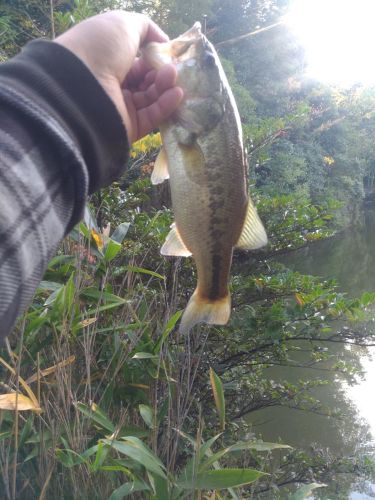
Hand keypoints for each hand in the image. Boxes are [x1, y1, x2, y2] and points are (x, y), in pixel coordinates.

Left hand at [55, 11, 182, 142]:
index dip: (154, 58)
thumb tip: (162, 42)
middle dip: (162, 73)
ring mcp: (121, 108)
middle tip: (173, 67)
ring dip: (165, 86)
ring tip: (173, 77)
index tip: (169, 54)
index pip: (137, 62)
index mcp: (107, 61)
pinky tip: (177, 93)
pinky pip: (152, 116)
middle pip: (146, 81)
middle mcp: (113, 85)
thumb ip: (146, 29)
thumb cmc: (100, 48)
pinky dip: (166, 105)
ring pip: (151, 98)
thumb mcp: (123, 24)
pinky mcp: (129, 127)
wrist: (81, 85)